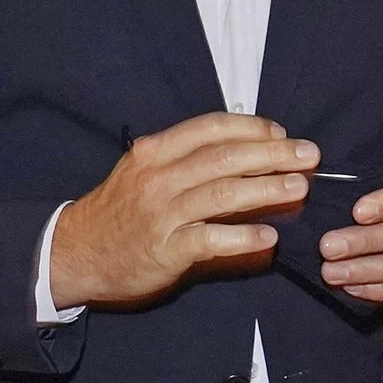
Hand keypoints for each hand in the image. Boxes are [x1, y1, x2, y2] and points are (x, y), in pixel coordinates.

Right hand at [50, 112, 319, 307]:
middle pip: (226, 157)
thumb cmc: (120, 210)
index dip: (252, 128)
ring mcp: (162, 214)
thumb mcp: (145, 172)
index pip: (211, 128)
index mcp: (155, 151)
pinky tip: (269, 238)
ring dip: (267, 189)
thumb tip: (249, 150)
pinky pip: (212, 239)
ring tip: (300, 187)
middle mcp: (159, 177)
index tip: (282, 134)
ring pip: (224, 193)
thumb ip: (188, 160)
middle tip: (310, 155)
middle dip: (273, 154)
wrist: (72, 254)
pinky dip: (244, 237)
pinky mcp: (165, 250)